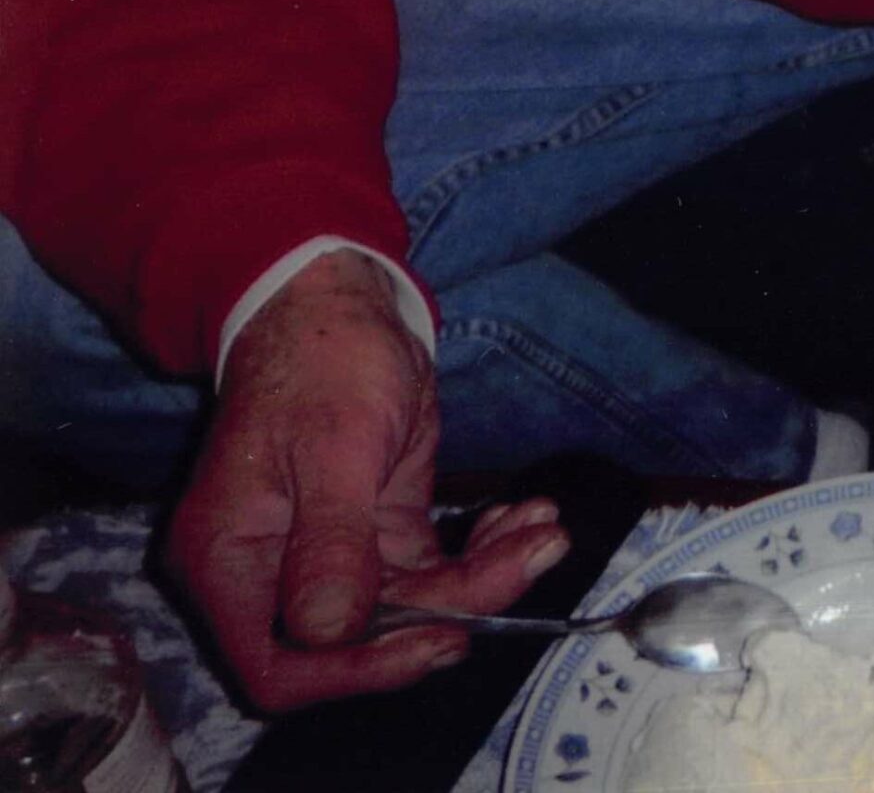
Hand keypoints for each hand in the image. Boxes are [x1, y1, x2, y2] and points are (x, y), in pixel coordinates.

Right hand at [165, 250, 571, 710]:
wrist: (337, 298)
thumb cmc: (321, 360)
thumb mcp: (333, 448)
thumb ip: (330, 542)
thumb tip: (327, 632)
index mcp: (230, 564)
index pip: (280, 668)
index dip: (358, 672)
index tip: (441, 636)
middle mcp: (271, 573)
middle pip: (358, 640)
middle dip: (448, 611)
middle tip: (528, 560)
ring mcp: (326, 553)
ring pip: (408, 605)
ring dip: (483, 577)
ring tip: (544, 531)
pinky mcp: (375, 529)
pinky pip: (429, 567)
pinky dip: (482, 552)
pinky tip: (526, 516)